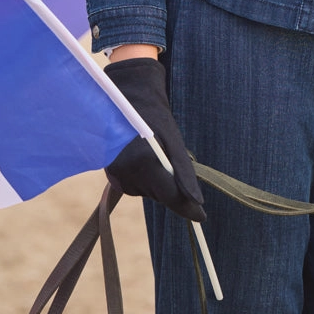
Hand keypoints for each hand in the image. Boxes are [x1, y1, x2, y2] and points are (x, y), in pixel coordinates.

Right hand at [105, 58, 205, 222]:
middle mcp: (126, 175)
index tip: (202, 217)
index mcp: (144, 164)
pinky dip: (146, 177)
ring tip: (155, 152)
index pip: (170, 198)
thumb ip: (184, 173)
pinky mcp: (111, 177)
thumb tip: (198, 202)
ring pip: (148, 192)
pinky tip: (144, 156)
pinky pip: (136, 186)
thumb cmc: (153, 115)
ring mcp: (116, 177)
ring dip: (157, 180)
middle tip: (171, 156)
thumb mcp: (174, 140)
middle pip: (159, 196)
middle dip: (170, 186)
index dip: (188, 208)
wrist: (124, 95)